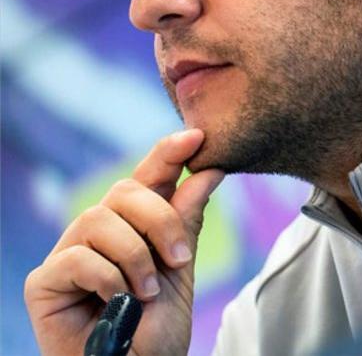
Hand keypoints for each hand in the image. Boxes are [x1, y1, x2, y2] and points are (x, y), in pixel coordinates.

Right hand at [25, 129, 223, 355]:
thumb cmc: (155, 332)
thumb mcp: (181, 270)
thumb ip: (187, 221)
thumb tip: (209, 170)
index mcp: (132, 228)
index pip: (147, 179)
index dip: (168, 154)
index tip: (197, 137)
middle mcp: (97, 235)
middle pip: (123, 190)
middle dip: (159, 219)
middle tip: (180, 258)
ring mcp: (67, 255)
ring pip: (98, 218)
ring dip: (135, 255)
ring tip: (147, 291)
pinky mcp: (43, 283)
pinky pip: (77, 257)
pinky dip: (108, 278)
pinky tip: (118, 301)